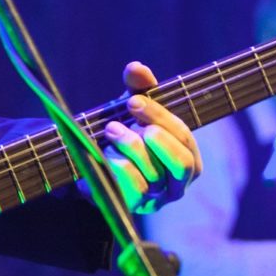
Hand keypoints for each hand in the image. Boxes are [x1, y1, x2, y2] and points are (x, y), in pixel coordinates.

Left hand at [99, 61, 202, 213]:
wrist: (88, 167)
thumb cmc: (121, 136)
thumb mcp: (131, 110)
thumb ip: (138, 89)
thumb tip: (136, 68)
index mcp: (186, 156)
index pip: (185, 138)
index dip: (161, 117)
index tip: (133, 100)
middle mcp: (178, 183)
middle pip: (182, 162)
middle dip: (155, 135)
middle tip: (126, 113)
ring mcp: (157, 199)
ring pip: (155, 175)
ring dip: (130, 146)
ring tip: (110, 130)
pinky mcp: (134, 208)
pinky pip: (133, 191)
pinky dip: (119, 168)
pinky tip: (106, 154)